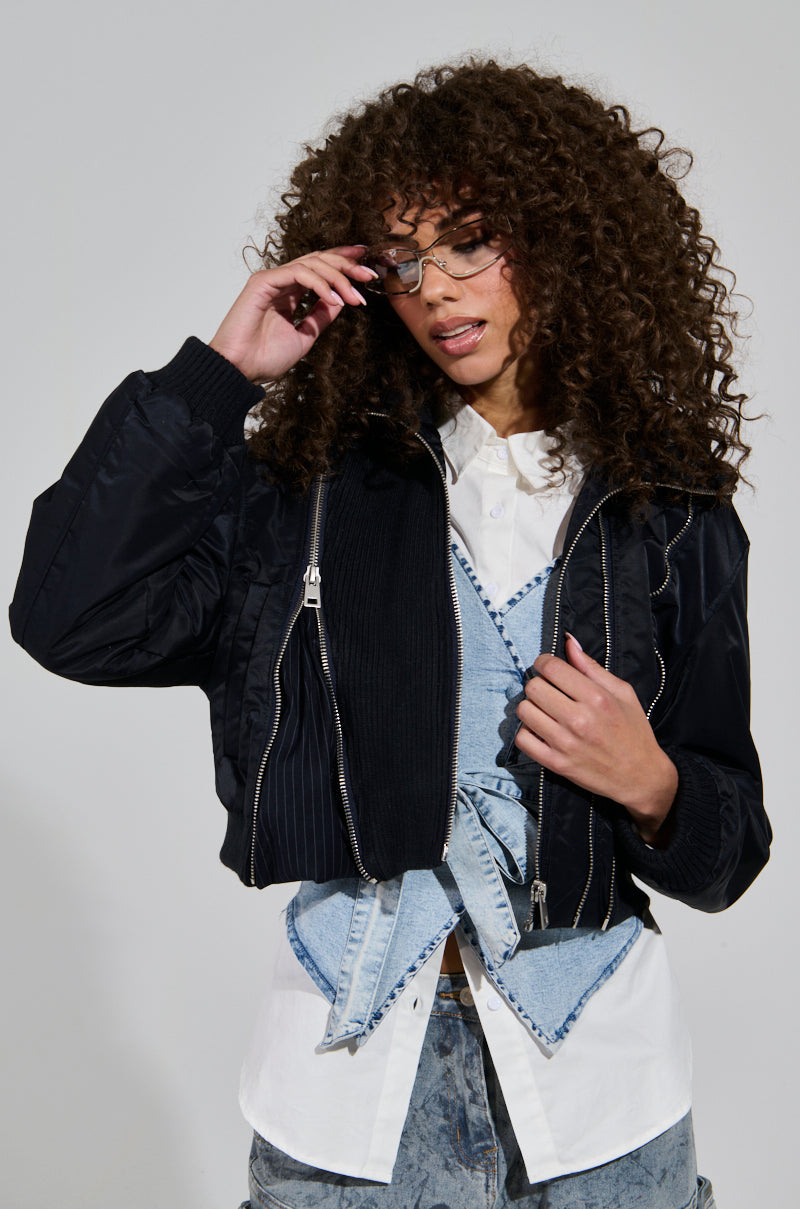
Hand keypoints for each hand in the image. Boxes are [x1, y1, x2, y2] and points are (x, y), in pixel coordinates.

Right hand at [209, 247, 376, 382]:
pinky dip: (320, 284)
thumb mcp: (306, 336)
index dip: (344, 262)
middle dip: (347, 264)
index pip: (320, 268)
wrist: (241, 370)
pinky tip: (334, 299)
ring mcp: (272, 280)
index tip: (367, 267)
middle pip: (319, 260)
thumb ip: (321, 316)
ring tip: (354, 296)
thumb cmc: (265, 358)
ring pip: (312, 263)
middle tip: (369, 275)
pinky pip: (299, 273)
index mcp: (289, 293)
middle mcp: (281, 282)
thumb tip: (342, 301)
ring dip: (338, 278)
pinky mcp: (263, 281)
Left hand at [515, 634, 677, 843]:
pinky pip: (522, 739)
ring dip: (531, 706)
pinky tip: (540, 729)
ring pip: (524, 711)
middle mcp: (579, 720)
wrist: (641, 776)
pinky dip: (526, 731)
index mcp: (597, 698)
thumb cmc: (634, 731)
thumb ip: (592, 667)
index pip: (551, 668)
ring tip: (544, 709)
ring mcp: (565, 743)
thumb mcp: (622, 693)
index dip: (544, 662)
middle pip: (534, 687)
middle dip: (538, 683)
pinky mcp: (556, 764)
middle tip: (549, 690)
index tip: (548, 667)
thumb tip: (569, 642)